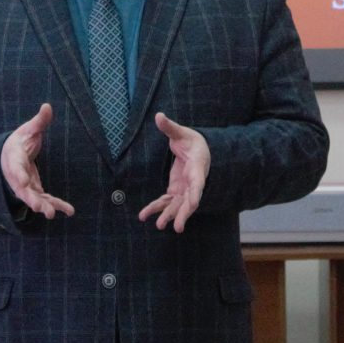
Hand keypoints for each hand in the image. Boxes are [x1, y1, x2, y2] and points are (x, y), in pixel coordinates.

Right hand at [0, 103, 74, 219]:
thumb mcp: (28, 129)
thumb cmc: (20, 141)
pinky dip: (57, 205)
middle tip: (40, 208)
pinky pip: (45, 200)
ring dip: (44, 206)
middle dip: (32, 199)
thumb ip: (39, 121)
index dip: (20, 175)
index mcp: (14, 158)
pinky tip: (70, 211)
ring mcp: (26, 185)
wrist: (9, 155)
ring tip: (53, 213)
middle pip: (23, 190)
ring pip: (34, 198)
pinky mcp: (35, 190)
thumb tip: (47, 106)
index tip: (25, 182)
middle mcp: (18, 175)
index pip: (16, 167)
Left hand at [138, 113, 210, 232]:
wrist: (199, 151)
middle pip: (189, 201)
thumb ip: (170, 127)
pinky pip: (167, 202)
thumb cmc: (193, 141)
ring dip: (168, 215)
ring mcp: (185, 189)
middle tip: (175, 227)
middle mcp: (193, 182)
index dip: (196, 194)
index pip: (198, 183)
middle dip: (182, 213)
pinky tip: (144, 216)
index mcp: (198, 167)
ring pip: (177, 205)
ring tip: (158, 226)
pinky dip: (157, 208)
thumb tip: (159, 115)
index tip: (193, 205)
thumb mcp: (182, 133)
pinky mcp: (176, 190)